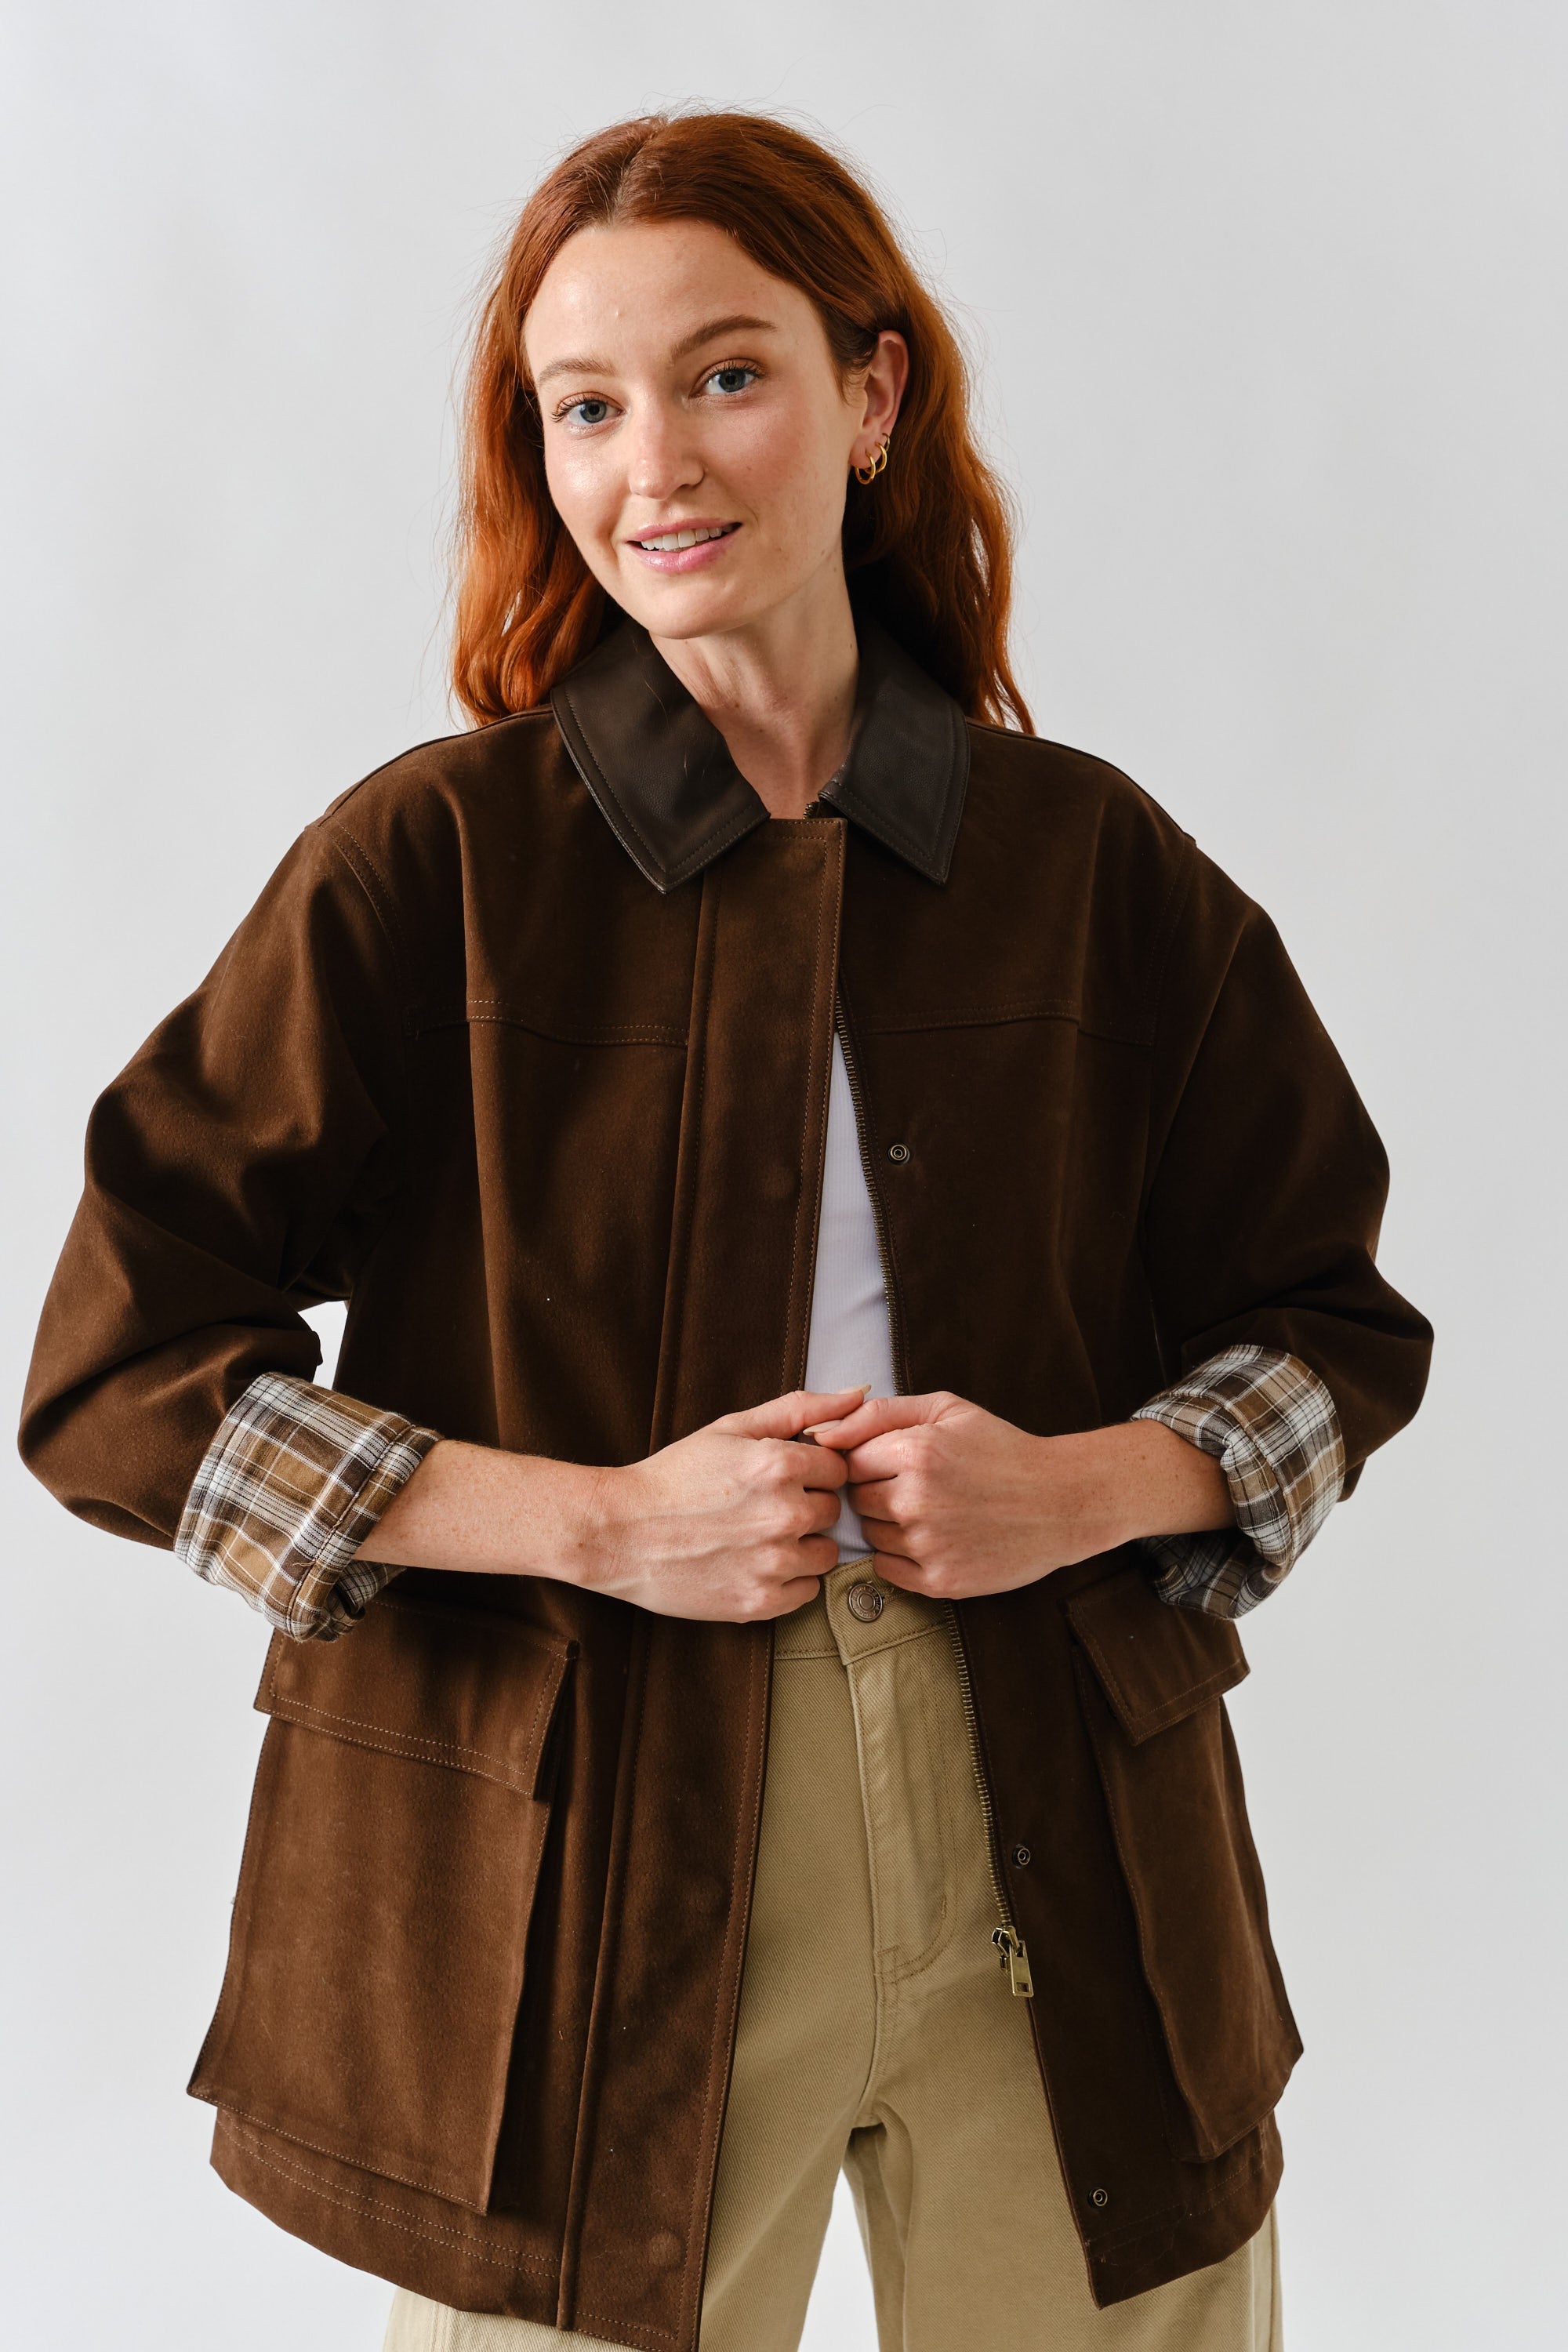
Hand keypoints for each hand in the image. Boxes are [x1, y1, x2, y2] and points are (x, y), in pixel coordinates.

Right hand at [585, 1386, 863, 1619]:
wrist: (622, 1532)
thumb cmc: (677, 1476)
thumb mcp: (733, 1428)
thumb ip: (801, 1409)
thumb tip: (860, 1394)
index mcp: (780, 1464)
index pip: (839, 1467)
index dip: (811, 1470)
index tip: (779, 1477)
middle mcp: (785, 1514)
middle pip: (833, 1509)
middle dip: (806, 1505)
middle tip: (761, 1506)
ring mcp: (774, 1562)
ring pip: (826, 1553)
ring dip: (802, 1545)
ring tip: (757, 1536)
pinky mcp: (761, 1602)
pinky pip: (807, 1591)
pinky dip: (787, 1580)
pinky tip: (753, 1563)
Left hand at [808, 1392, 1231, 1600]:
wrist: (1061, 1501)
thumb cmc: (1000, 1449)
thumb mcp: (945, 1410)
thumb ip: (877, 1413)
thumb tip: (820, 1433)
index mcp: (915, 1453)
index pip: (848, 1462)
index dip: (869, 1461)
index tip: (895, 1461)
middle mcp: (916, 1501)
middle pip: (855, 1501)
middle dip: (877, 1492)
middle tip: (918, 1487)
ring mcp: (927, 1546)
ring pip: (868, 1536)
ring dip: (888, 1525)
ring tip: (931, 1511)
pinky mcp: (939, 1582)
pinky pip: (886, 1569)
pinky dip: (900, 1556)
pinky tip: (933, 1537)